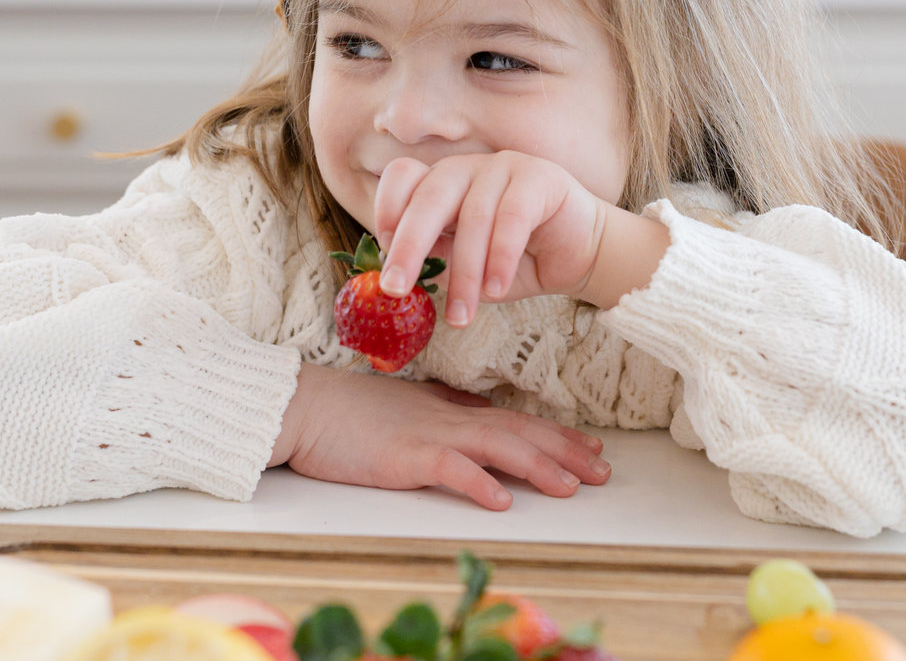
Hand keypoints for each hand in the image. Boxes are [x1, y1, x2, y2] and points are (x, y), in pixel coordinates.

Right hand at [268, 363, 610, 509]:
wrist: (304, 406)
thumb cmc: (349, 411)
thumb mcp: (406, 406)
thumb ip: (442, 408)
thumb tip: (476, 411)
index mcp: (450, 409)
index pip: (513, 420)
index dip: (554, 435)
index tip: (589, 448)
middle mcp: (449, 417)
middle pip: (518, 431)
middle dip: (564, 451)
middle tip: (602, 470)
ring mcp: (428, 434)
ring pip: (496, 446)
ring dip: (537, 466)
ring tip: (571, 486)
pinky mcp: (403, 455)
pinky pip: (448, 468)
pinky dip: (477, 483)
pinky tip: (501, 500)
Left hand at [372, 152, 608, 325]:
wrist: (579, 255)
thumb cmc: (514, 262)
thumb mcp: (465, 268)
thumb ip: (434, 265)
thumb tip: (395, 282)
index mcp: (440, 182)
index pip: (402, 177)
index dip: (387, 211)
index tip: (385, 256)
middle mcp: (466, 168)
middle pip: (428, 197)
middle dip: (408, 246)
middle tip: (394, 289)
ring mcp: (502, 167)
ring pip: (472, 217)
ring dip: (465, 273)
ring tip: (461, 316)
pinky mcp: (539, 177)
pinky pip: (511, 218)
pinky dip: (500, 258)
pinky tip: (496, 290)